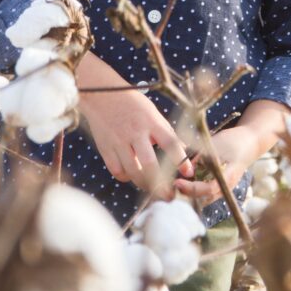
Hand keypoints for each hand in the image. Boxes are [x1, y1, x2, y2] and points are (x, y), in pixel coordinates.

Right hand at [77, 50, 192, 197]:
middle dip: (161, 184)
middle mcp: (135, 132)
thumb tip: (183, 149)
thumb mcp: (153, 112)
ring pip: (133, 171)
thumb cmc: (132, 104)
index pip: (169, 142)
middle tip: (169, 196)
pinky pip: (118, 171)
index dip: (180, 159)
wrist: (102, 94)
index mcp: (151, 121)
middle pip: (150, 164)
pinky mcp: (106, 148)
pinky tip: (133, 176)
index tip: (189, 172)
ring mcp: (119, 141)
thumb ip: (165, 131)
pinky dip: (127, 177)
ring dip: (145, 185)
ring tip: (153, 190)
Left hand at [173, 99, 290, 207]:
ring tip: (174, 182)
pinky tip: (183, 179)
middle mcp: (226, 186)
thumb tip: (182, 164)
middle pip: (204, 197)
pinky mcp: (220, 185)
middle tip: (171, 183)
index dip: (192, 187)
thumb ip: (201, 154)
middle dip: (187, 192)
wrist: (250, 141)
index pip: (209, 189)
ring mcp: (224, 187)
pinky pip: (205, 191)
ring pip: (203, 197)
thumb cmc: (234, 140)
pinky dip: (194, 187)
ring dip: (189, 192)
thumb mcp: (216, 143)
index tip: (177, 181)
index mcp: (228, 175)